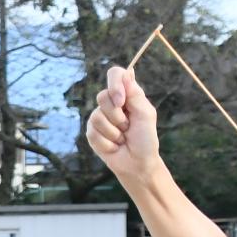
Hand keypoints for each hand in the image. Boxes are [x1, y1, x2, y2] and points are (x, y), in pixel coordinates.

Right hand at [86, 66, 160, 183]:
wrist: (137, 163)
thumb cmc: (145, 139)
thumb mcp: (145, 115)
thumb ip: (135, 95)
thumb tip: (127, 72)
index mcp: (127, 94)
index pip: (115, 74)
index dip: (115, 85)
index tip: (121, 101)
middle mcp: (111, 103)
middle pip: (102, 96)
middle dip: (117, 116)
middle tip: (128, 127)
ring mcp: (99, 117)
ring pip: (97, 117)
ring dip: (114, 132)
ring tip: (122, 138)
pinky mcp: (91, 132)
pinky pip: (93, 133)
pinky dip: (108, 143)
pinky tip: (114, 146)